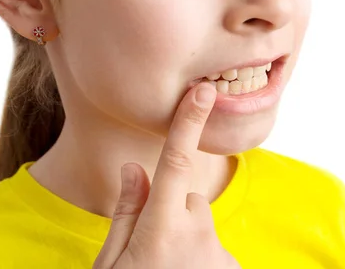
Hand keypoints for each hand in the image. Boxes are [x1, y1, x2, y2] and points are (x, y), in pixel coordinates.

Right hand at [93, 83, 239, 268]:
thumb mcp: (110, 264)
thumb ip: (126, 214)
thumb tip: (134, 169)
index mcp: (161, 229)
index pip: (175, 163)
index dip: (188, 123)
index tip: (204, 92)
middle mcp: (198, 235)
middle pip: (188, 199)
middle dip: (171, 213)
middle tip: (151, 251)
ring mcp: (220, 254)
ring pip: (201, 224)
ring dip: (186, 237)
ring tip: (167, 268)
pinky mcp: (234, 268)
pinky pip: (214, 248)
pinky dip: (201, 258)